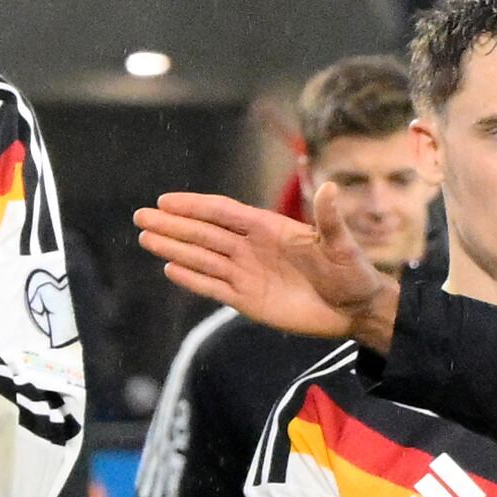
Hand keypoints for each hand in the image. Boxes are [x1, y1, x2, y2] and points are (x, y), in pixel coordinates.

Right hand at [133, 191, 395, 354]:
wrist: (355, 309)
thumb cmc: (351, 272)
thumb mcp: (341, 244)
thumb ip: (330, 219)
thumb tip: (332, 187)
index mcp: (268, 228)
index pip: (223, 212)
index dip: (194, 206)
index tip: (166, 201)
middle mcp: (251, 247)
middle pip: (204, 233)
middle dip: (173, 225)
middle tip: (140, 216)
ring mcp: (247, 273)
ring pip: (203, 258)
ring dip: (174, 249)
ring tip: (145, 239)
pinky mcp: (248, 300)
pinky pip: (214, 287)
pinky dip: (192, 279)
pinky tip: (170, 269)